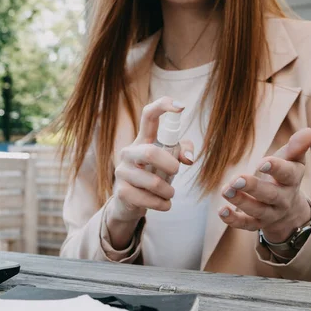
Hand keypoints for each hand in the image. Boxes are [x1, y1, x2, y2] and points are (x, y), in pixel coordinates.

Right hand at [108, 96, 193, 223]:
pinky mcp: (121, 192)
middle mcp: (129, 152)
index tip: (181, 106)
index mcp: (142, 140)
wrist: (129, 204)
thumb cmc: (152, 177)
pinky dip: (162, 205)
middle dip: (170, 165)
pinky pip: (148, 199)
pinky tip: (163, 204)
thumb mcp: (168, 162)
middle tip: (176, 172)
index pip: (149, 115)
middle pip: (150, 152)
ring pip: (152, 181)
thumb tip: (189, 158)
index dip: (164, 106)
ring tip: (170, 194)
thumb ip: (182, 152)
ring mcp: (122, 172)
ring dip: (168, 191)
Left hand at [218, 128, 310, 242]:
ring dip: (240, 201)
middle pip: (270, 195)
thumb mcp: (292, 160)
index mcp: (292, 180)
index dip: (276, 168)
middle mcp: (283, 199)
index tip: (262, 162)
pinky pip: (245, 224)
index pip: (287, 174)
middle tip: (237, 179)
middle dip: (254, 188)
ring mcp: (270, 213)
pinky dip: (233, 220)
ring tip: (225, 190)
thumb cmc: (285, 175)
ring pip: (256, 210)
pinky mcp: (256, 223)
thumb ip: (297, 147)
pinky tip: (221, 211)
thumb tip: (310, 131)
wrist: (288, 208)